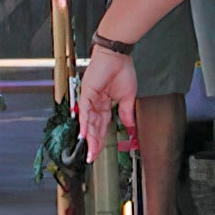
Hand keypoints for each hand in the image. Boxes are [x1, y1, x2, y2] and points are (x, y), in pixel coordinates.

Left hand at [78, 48, 137, 162]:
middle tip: (92, 158)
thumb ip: (126, 113)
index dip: (100, 139)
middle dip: (94, 143)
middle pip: (93, 128)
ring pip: (88, 123)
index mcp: (104, 105)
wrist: (118, 56)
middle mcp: (95, 104)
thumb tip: (130, 127)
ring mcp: (89, 99)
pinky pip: (85, 111)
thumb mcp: (127, 97)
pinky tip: (84, 135)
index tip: (99, 152)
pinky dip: (84, 123)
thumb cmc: (122, 71)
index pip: (101, 126)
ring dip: (89, 138)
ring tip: (90, 151)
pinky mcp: (86, 93)